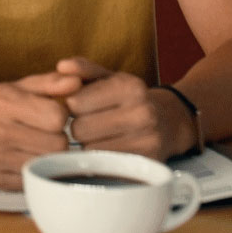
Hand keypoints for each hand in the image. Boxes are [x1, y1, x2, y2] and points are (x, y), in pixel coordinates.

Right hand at [0, 70, 81, 190]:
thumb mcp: (20, 87)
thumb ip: (50, 83)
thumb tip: (77, 81)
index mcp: (2, 103)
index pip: (56, 117)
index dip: (60, 117)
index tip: (50, 116)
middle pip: (56, 145)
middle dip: (57, 139)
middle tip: (46, 135)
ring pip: (46, 164)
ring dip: (47, 157)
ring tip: (36, 147)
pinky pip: (31, 181)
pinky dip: (33, 172)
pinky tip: (24, 159)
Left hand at [58, 57, 194, 159]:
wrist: (169, 121)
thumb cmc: (127, 97)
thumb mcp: (107, 76)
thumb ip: (82, 68)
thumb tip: (62, 66)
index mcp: (129, 86)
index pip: (75, 103)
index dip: (72, 105)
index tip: (81, 105)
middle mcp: (142, 113)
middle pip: (80, 129)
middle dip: (78, 126)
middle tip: (90, 122)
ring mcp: (148, 140)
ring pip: (90, 149)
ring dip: (88, 144)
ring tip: (100, 135)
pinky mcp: (147, 164)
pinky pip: (105, 166)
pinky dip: (101, 159)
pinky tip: (108, 148)